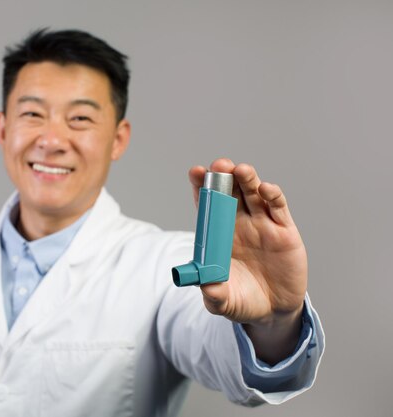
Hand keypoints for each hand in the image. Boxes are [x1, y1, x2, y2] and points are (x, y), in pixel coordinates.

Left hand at [189, 158, 306, 363]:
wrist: (272, 311)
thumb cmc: (242, 301)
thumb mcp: (223, 302)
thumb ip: (214, 294)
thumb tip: (206, 287)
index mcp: (218, 235)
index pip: (207, 204)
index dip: (201, 187)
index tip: (196, 172)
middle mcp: (239, 224)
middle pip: (230, 192)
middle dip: (224, 176)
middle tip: (219, 165)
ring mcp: (262, 225)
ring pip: (253, 194)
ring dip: (247, 179)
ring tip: (241, 170)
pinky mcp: (284, 231)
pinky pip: (278, 207)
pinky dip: (273, 195)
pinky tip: (266, 189)